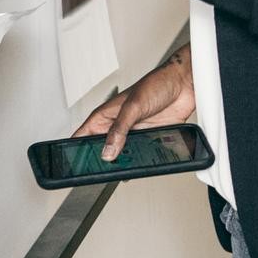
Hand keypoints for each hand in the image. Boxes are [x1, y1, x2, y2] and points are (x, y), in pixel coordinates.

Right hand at [72, 48, 196, 160]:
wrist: (184, 83)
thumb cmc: (156, 83)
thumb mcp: (133, 106)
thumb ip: (119, 130)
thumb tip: (107, 152)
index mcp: (106, 115)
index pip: (83, 136)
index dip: (74, 150)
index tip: (73, 164)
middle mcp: (117, 126)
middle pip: (101, 150)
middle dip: (99, 163)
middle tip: (98, 174)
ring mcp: (132, 133)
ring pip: (120, 156)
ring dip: (121, 163)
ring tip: (121, 172)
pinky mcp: (148, 138)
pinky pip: (139, 155)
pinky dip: (139, 161)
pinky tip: (140, 166)